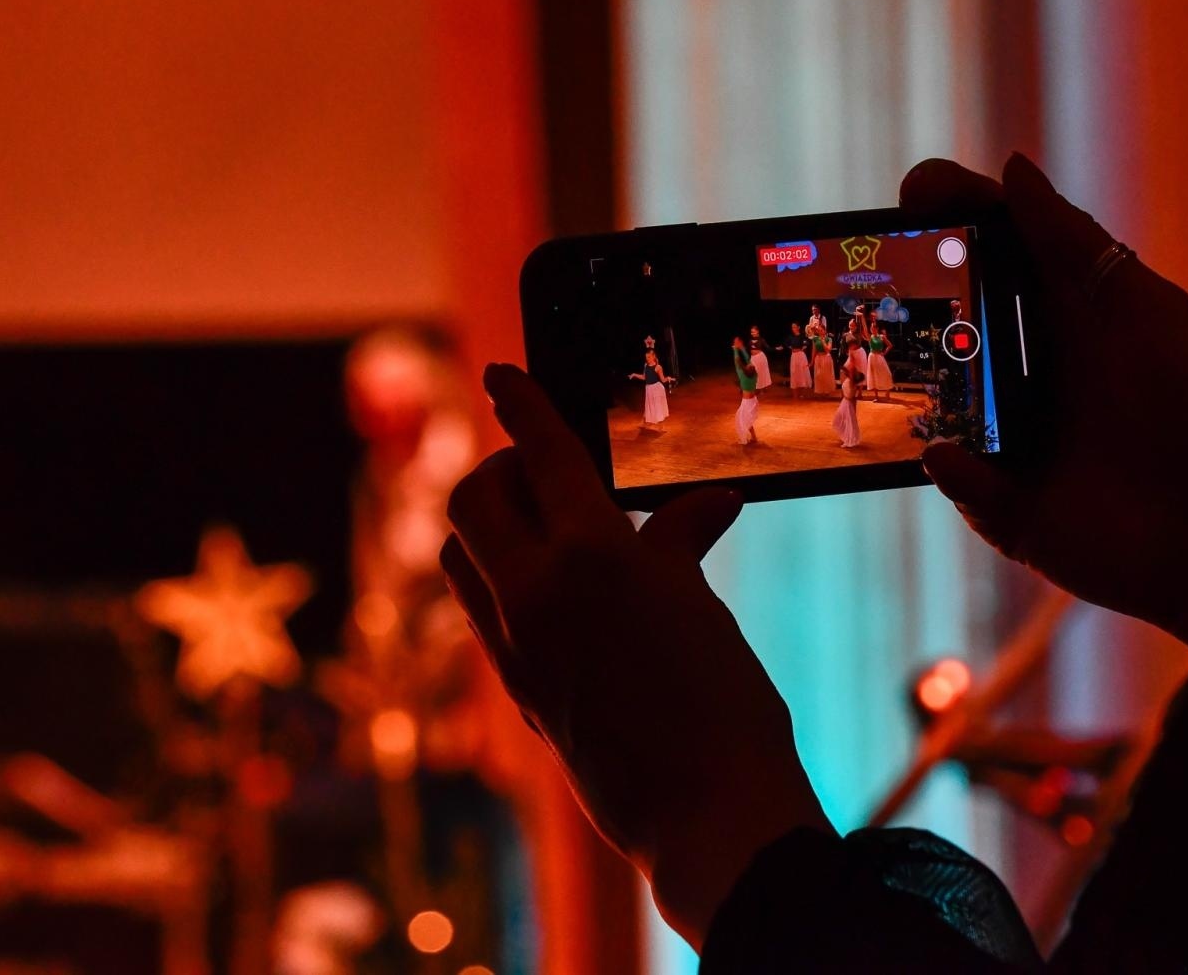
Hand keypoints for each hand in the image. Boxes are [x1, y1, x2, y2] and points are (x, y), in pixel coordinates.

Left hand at [441, 365, 829, 946]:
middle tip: (542, 471)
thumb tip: (707, 504)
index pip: (540, 451)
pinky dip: (499, 581)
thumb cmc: (726, 703)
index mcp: (593, 553)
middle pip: (473, 498)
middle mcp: (538, 592)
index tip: (502, 374)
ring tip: (541, 529)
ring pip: (461, 557)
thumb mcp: (704, 606)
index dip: (520, 402)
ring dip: (487, 527)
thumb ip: (681, 543)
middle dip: (498, 468)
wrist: (706, 813)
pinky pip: (481, 613)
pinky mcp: (516, 690)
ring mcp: (516, 646)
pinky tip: (546, 591)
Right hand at [902, 154, 1187, 648]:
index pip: (998, 251)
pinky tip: (948, 452)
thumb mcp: (1141, 311)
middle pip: (952, 318)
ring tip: (885, 357)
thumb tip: (1011, 169)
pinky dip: (948, 466)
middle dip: (909, 292)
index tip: (910, 194)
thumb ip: (1076, 244)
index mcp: (1067, 315)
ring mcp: (1012, 436)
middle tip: (874, 266)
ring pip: (938, 395)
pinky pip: (955, 477)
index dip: (954, 215)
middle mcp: (1032, 369)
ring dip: (913, 377)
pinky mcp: (1004, 503)